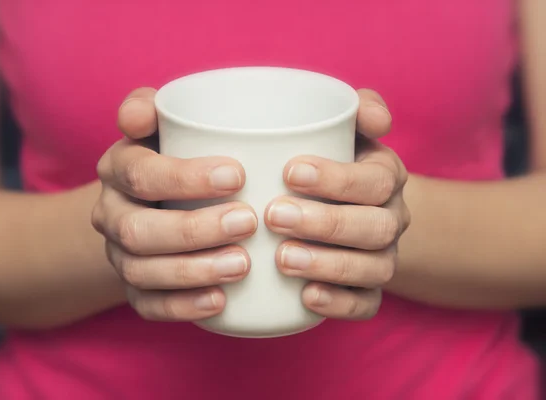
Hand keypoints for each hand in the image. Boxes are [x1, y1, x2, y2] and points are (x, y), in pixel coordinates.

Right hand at [92, 88, 256, 321]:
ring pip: (142, 271)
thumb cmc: (175, 156)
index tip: (238, 175)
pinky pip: (148, 305)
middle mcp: (111, 213)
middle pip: (139, 229)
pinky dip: (183, 306)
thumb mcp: (165, 126)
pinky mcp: (134, 288)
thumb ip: (155, 108)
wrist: (153, 202)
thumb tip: (139, 113)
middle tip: (248, 221)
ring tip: (243, 264)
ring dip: (193, 270)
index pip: (141, 173)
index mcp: (118, 168)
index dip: (184, 177)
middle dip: (194, 229)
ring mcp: (120, 255)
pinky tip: (220, 300)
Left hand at [265, 89, 409, 319]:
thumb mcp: (344, 130)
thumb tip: (377, 115)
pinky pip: (366, 305)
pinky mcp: (369, 290)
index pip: (375, 180)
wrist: (348, 207)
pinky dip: (340, 304)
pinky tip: (306, 297)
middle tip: (274, 216)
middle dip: (325, 223)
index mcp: (385, 177)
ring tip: (283, 259)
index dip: (336, 179)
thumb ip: (357, 110)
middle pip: (375, 227)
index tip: (289, 172)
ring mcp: (382, 257)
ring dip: (328, 265)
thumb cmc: (332, 162)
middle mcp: (391, 219)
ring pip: (372, 268)